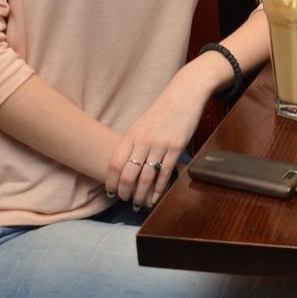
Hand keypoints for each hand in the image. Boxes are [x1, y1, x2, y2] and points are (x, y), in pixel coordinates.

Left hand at [105, 54, 223, 208]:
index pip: (114, 163)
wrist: (185, 93)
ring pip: (146, 177)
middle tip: (126, 201)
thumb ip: (134, 142)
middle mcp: (143, 141)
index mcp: (132, 134)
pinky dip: (158, 188)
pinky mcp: (176, 147)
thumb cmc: (164, 110)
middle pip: (128, 174)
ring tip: (140, 204)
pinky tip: (156, 197)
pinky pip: (165, 173)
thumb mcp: (143, 124)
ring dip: (141, 194)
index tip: (111, 193)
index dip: (111, 181)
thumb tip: (126, 165)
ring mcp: (160, 144)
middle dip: (125, 192)